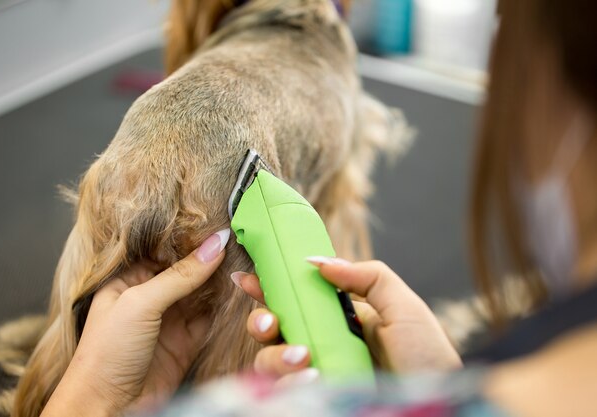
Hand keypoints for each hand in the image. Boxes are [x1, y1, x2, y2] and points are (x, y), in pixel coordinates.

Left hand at [41, 229, 230, 416]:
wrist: (108, 408)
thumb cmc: (106, 353)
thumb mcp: (140, 303)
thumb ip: (180, 275)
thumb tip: (214, 245)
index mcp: (129, 280)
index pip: (165, 251)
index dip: (191, 239)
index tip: (220, 226)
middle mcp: (150, 297)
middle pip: (186, 271)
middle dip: (209, 258)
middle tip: (238, 239)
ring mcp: (169, 320)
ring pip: (201, 293)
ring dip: (220, 280)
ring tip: (245, 259)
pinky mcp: (186, 342)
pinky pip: (209, 318)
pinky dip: (225, 306)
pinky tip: (239, 290)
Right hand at [234, 257, 461, 382]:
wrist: (440, 403)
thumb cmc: (427, 356)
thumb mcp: (402, 305)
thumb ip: (365, 276)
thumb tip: (317, 260)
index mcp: (338, 317)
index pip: (295, 299)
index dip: (267, 288)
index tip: (247, 278)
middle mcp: (321, 344)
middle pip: (272, 331)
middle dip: (260, 322)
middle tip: (271, 323)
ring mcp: (317, 373)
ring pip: (269, 362)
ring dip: (276, 356)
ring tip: (305, 356)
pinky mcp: (315, 398)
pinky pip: (283, 390)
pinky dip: (288, 381)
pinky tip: (312, 376)